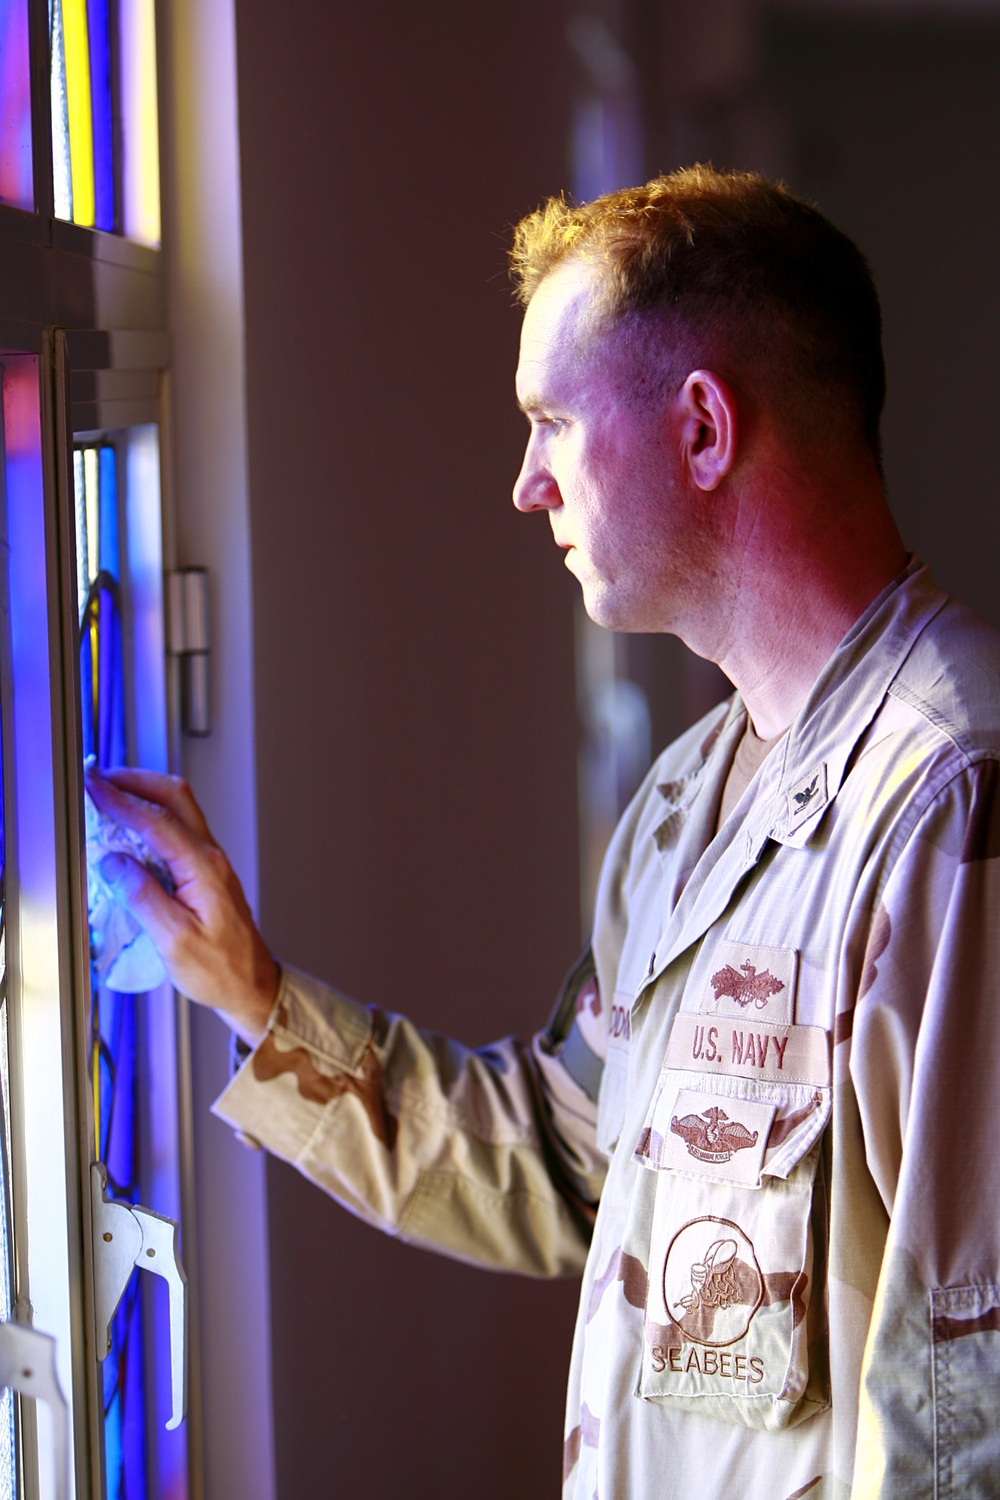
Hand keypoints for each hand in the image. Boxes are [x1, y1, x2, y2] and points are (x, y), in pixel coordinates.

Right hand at [85, 766, 278, 1045]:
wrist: (251, 985)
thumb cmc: (220, 969)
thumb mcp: (174, 940)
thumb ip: (143, 897)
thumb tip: (113, 864)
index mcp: (204, 868)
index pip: (157, 821)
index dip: (122, 800)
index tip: (93, 787)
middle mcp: (210, 857)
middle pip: (174, 797)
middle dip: (135, 780)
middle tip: (99, 779)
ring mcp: (209, 862)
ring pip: (178, 809)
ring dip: (143, 795)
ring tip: (109, 795)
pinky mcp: (204, 872)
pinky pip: (177, 830)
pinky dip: (151, 818)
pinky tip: (130, 828)